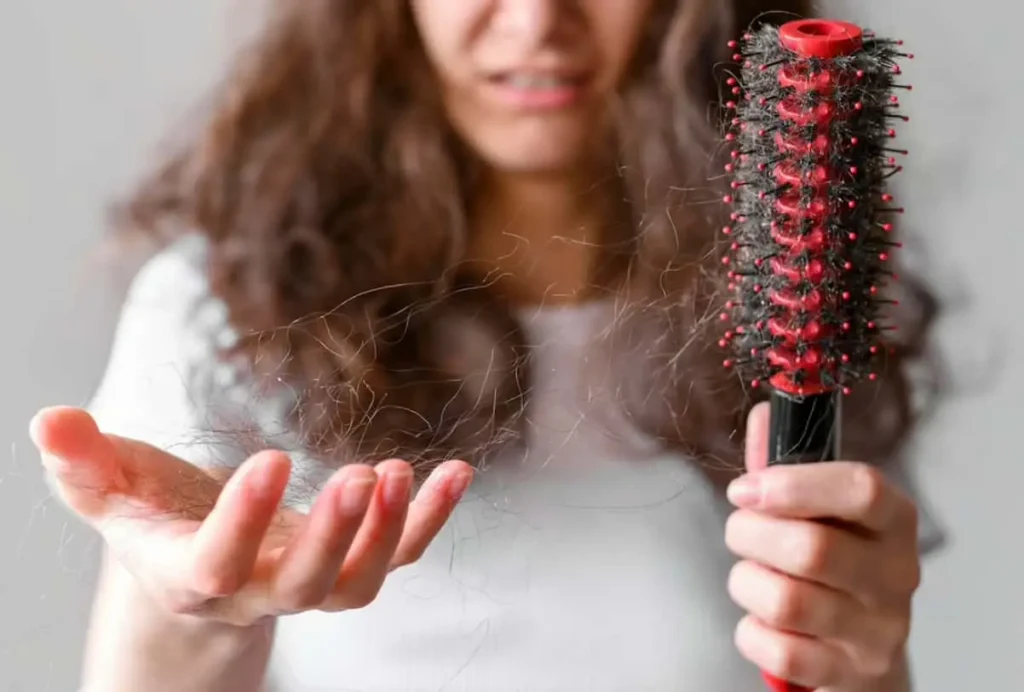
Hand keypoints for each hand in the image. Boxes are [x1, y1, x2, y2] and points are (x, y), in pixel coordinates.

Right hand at [30, 406, 472, 626]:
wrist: (202, 561)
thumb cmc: (155, 520)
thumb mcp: (111, 492)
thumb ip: (83, 464)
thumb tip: (48, 420)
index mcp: (195, 574)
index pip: (218, 563)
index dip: (244, 522)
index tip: (271, 458)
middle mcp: (260, 590)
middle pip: (304, 585)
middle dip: (335, 536)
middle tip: (362, 476)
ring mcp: (313, 583)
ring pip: (358, 581)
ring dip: (390, 532)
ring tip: (403, 472)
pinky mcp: (352, 562)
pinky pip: (401, 554)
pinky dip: (431, 519)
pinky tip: (457, 472)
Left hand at [724, 402, 919, 690]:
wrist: (860, 650)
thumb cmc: (832, 564)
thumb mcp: (819, 510)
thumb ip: (786, 463)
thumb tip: (764, 412)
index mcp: (894, 521)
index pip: (862, 490)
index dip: (794, 484)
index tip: (745, 488)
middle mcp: (896, 576)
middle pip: (812, 549)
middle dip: (751, 535)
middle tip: (740, 530)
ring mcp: (877, 632)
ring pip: (787, 601)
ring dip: (747, 583)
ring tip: (752, 576)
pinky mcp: (849, 675)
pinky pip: (777, 650)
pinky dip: (751, 631)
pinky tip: (762, 619)